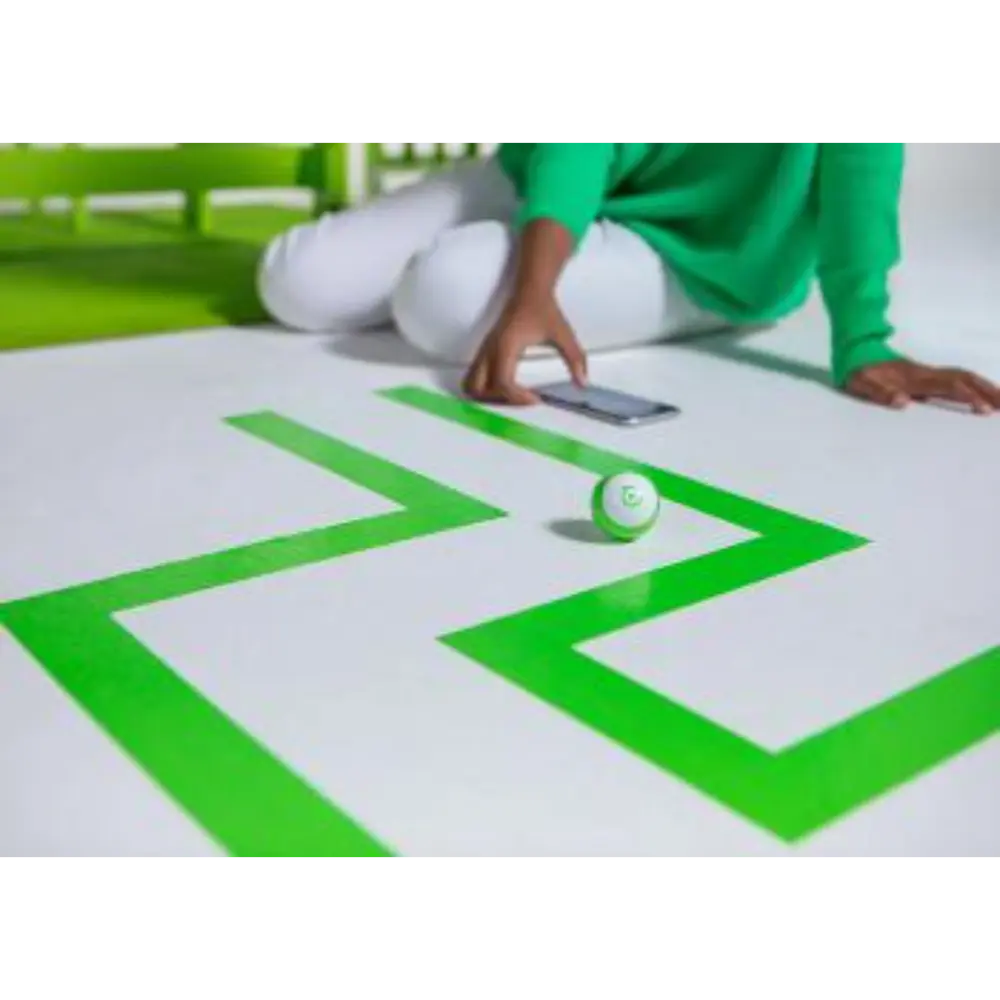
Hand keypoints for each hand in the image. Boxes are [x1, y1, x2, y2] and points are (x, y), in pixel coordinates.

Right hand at [462, 298, 585, 404]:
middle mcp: (489, 351)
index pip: (502, 382)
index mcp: (506, 347)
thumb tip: (582, 383)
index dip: (517, 397)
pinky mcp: (483, 352)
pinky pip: (473, 377)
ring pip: (471, 385)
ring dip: (487, 397)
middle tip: (522, 399)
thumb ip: (575, 358)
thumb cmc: (545, 310)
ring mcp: (483, 351)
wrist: (530, 290)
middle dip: (499, 400)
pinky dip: (484, 389)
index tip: (537, 399)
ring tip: (512, 396)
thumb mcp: (563, 334)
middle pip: (479, 388)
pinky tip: (506, 389)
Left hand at [846, 359, 998, 413]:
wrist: (855, 353)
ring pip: (962, 377)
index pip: (948, 386)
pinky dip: (973, 386)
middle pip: (964, 378)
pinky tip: (981, 396)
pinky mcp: (926, 376)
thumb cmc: (858, 373)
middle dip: (987, 390)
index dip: (968, 396)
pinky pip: (955, 379)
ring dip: (984, 387)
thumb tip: (902, 402)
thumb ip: (879, 392)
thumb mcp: (861, 384)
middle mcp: (925, 374)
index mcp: (913, 379)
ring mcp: (927, 374)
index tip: (984, 409)